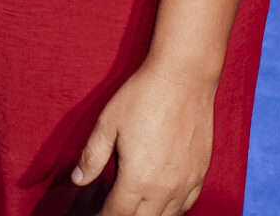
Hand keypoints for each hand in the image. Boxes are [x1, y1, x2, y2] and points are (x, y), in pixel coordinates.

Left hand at [73, 62, 217, 215]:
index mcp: (138, 179)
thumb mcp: (107, 124)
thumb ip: (92, 156)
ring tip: (133, 207)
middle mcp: (165, 188)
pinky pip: (187, 204)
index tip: (95, 214)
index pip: (117, 213)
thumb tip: (78, 179)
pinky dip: (172, 209)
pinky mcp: (201, 172)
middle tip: (110, 208)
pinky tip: (161, 203)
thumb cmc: (143, 96)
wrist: (184, 77)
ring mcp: (187, 182)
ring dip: (147, 215)